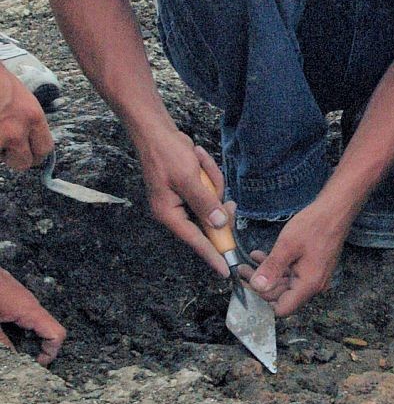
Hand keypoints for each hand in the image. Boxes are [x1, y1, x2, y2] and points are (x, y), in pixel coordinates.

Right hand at [0, 64, 51, 170]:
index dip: (37, 155)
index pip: (45, 150)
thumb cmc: (1, 84)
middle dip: (16, 159)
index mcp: (33, 118)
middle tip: (9, 149)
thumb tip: (31, 142)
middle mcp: (16, 131)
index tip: (31, 154)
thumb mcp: (26, 101)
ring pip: (1, 159)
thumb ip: (30, 123)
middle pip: (24, 163)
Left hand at [0, 269, 65, 364]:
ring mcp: (23, 298)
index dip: (50, 353)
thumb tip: (14, 358)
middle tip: (20, 360)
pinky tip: (4, 333)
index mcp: (28, 310)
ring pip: (35, 323)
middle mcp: (31, 303)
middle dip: (38, 347)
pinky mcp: (14, 297)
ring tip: (11, 349)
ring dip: (26, 338)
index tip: (35, 365)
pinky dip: (19, 329)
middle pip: (48, 329)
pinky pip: (25, 316)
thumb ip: (2, 342)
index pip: (56, 333)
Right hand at [136, 138, 229, 277]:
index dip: (212, 255)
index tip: (225, 271)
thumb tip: (219, 225)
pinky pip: (210, 187)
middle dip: (214, 197)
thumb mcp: (188, 179)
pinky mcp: (191, 188)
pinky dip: (209, 172)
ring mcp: (184, 199)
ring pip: (213, 200)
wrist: (158, 132)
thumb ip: (205, 203)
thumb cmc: (167, 155)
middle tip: (210, 182)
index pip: (195, 240)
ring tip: (197, 159)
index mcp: (169, 214)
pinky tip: (198, 157)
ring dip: (211, 178)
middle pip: (208, 219)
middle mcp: (175, 211)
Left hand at [248, 206, 343, 315]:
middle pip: (282, 296)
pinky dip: (276, 267)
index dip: (261, 301)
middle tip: (241, 271)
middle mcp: (313, 285)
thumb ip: (271, 269)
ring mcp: (314, 276)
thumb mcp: (288, 246)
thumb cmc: (315, 225)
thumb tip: (256, 288)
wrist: (336, 209)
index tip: (245, 288)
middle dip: (260, 286)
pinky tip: (262, 256)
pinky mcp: (312, 267)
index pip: (282, 309)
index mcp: (309, 285)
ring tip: (247, 263)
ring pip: (284, 284)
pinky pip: (291, 273)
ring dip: (266, 275)